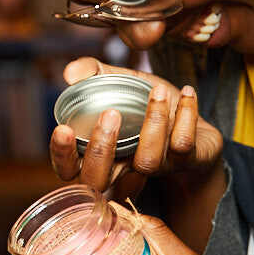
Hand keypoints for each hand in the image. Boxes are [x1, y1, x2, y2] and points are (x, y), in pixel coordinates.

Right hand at [50, 57, 222, 198]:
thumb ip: (92, 73)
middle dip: (100, 150)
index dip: (62, 155)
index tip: (64, 129)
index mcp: (99, 153)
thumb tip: (70, 74)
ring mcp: (156, 168)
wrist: (191, 115)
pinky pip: (182, 145)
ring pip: (147, 162)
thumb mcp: (117, 81)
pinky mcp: (187, 161)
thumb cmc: (144, 102)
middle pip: (100, 182)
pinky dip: (186, 115)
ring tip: (158, 91)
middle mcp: (124, 167)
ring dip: (152, 122)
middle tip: (110, 114)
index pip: (69, 170)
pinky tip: (188, 92)